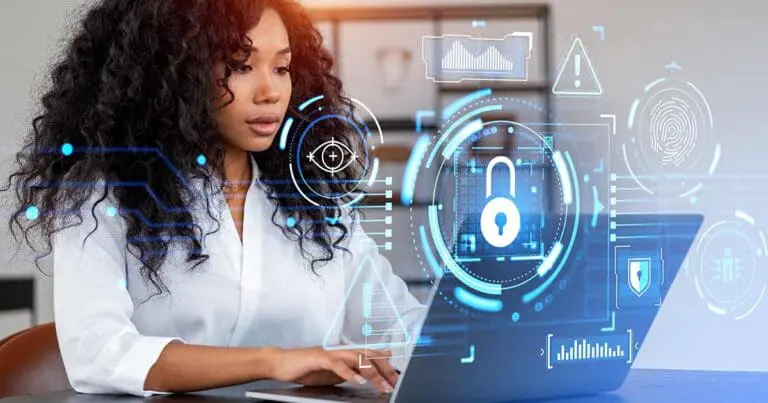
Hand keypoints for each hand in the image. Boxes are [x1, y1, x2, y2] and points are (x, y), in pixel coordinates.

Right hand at [268, 347, 397, 393]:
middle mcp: (340, 351)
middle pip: (368, 355)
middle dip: (383, 368)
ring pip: (356, 359)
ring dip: (370, 372)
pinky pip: (337, 364)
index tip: (396, 376)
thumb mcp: (333, 372)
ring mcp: (330, 353)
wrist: (281, 363)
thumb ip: (350, 370)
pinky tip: (357, 381)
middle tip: (393, 382)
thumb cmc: (305, 367)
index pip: (370, 355)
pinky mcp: (318, 358)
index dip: (385, 364)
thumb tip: (367, 375)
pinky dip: (348, 372)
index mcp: (345, 354)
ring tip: (380, 384)